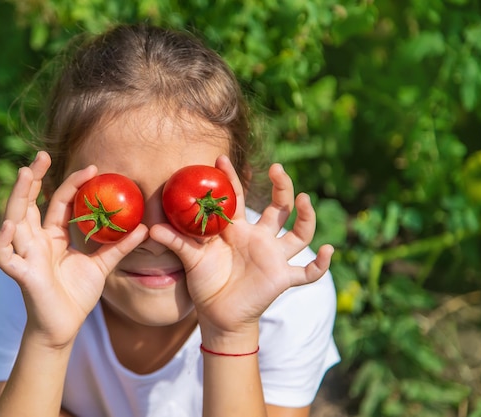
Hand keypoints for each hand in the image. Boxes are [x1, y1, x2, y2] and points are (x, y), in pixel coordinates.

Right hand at [0, 151, 148, 347]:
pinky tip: (10, 225)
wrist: (65, 327)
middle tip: (41, 155)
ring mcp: (26, 255)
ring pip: (14, 221)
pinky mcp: (22, 274)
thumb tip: (146, 228)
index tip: (92, 168)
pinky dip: (3, 241)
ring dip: (17, 197)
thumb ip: (119, 247)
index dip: (72, 184)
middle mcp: (36, 240)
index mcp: (53, 236)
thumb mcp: (102, 265)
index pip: (59, 203)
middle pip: (29, 203)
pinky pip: (5, 256)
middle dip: (33, 178)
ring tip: (24, 174)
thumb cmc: (77, 295)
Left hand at [150, 155, 332, 345]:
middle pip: (278, 207)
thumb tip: (151, 229)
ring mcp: (274, 257)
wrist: (218, 314)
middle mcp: (260, 238)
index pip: (238, 198)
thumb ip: (176, 242)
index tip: (220, 158)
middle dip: (281, 187)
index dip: (231, 179)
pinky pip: (306, 272)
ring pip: (299, 233)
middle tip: (278, 169)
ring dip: (305, 216)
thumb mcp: (191, 259)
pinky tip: (329, 251)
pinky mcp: (282, 278)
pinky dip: (320, 265)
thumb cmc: (206, 282)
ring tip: (305, 198)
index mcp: (238, 230)